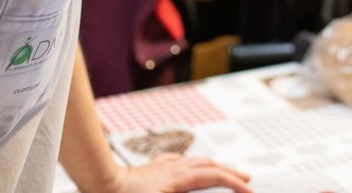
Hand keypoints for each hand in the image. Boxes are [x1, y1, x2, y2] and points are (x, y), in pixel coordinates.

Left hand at [104, 153, 251, 192]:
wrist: (101, 184)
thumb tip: (201, 192)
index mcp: (179, 178)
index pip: (214, 177)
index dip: (235, 183)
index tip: (250, 190)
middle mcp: (174, 169)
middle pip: (209, 166)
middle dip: (230, 172)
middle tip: (247, 179)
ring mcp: (162, 168)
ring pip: (195, 162)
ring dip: (213, 166)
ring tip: (224, 171)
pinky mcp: (151, 170)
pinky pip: (176, 162)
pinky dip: (189, 164)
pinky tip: (186, 164)